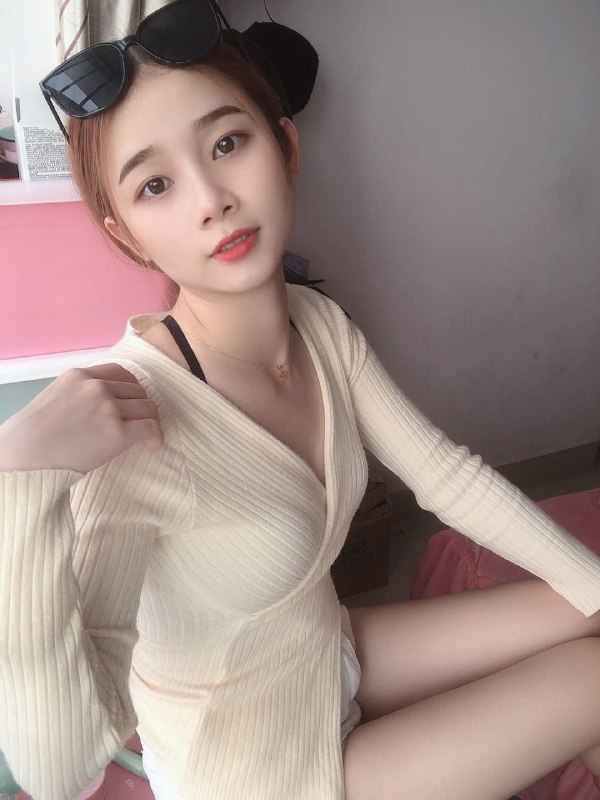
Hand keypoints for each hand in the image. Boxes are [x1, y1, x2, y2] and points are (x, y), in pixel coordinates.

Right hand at [0, 364, 163, 472]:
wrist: (23, 457)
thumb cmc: (31, 436)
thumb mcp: (54, 398)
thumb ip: (80, 394)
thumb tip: (103, 406)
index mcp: (79, 376)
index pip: (120, 372)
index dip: (132, 388)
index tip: (133, 401)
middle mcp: (96, 387)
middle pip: (137, 391)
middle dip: (141, 407)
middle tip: (141, 423)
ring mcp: (108, 408)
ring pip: (147, 408)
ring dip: (150, 422)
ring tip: (148, 437)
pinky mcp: (117, 432)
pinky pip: (149, 428)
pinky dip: (155, 437)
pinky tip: (153, 446)